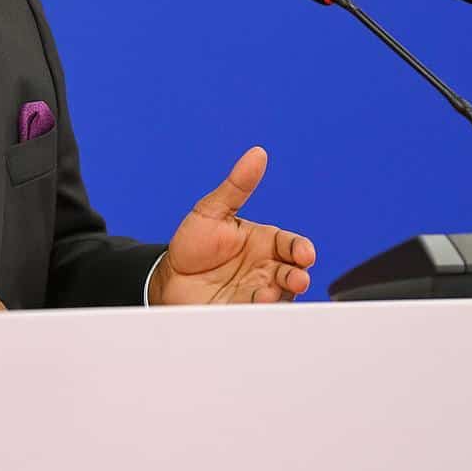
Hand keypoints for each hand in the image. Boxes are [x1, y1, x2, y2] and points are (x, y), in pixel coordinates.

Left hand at [148, 146, 316, 305]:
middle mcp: (266, 270)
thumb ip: (237, 186)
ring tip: (266, 294)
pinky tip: (252, 306)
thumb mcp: (212, 210)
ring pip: (279, 298)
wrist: (167, 277)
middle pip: (293, 274)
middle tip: (296, 279)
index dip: (301, 250)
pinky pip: (256, 316)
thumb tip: (257, 154)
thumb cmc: (193, 243)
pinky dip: (258, 312)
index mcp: (264, 244)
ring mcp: (255, 293)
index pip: (292, 246)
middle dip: (298, 277)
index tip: (303, 254)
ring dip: (279, 297)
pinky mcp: (241, 313)